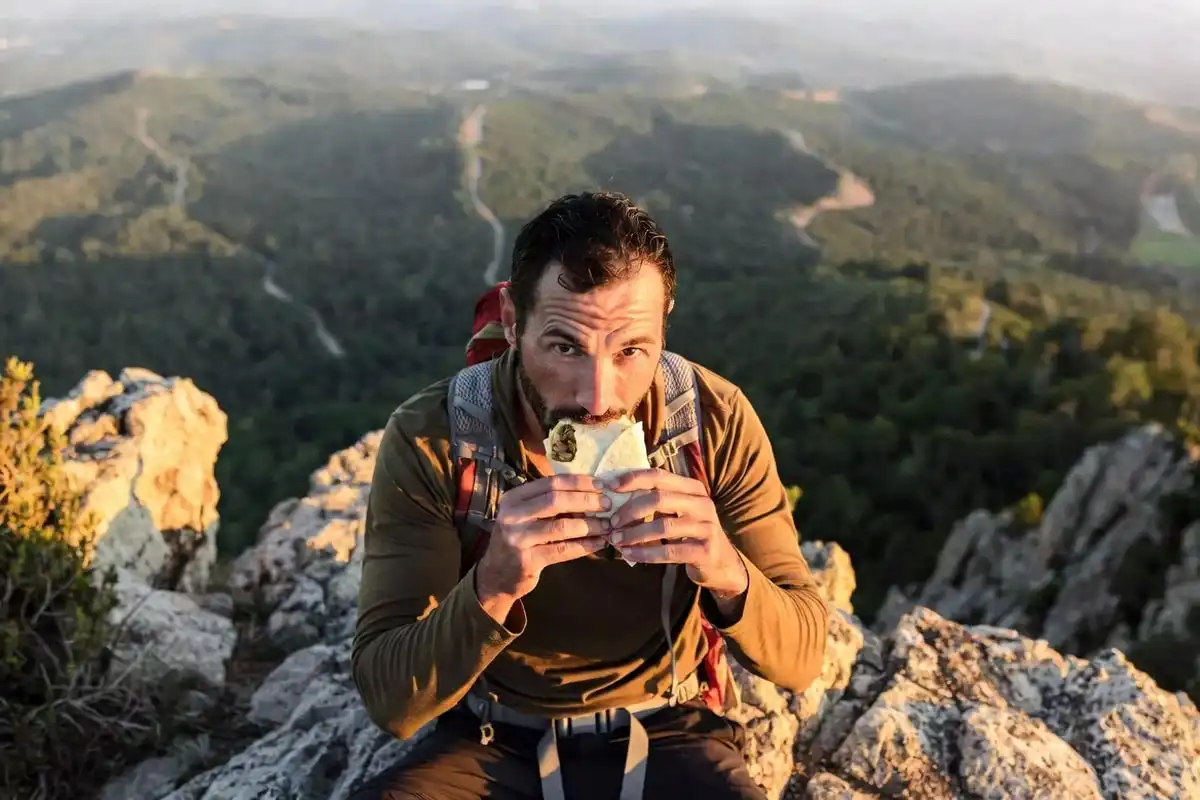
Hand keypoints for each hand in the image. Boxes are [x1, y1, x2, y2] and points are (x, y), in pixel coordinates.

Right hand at [475, 473, 610, 622]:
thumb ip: (549, 503)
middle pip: (556, 501)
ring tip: (607, 525)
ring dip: (589, 525)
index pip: (551, 483)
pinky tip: (599, 543)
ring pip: (561, 527)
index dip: (578, 482)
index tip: (600, 484)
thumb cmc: (519, 539)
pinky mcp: (528, 561)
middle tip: (607, 504)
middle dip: (586, 500)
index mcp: (514, 498)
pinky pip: (562, 550)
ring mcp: (518, 539)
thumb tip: (590, 492)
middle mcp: (512, 516)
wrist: (496, 575)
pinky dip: (584, 546)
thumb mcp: (526, 515)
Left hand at [605, 468, 748, 599]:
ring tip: (617, 541)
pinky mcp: (705, 551)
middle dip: (631, 510)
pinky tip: (630, 555)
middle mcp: (702, 504)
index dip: (634, 479)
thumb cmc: (691, 533)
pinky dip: (646, 553)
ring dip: (635, 534)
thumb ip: (656, 501)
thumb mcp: (679, 511)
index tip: (611, 487)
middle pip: (659, 499)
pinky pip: (669, 552)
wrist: (721, 563)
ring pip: (663, 526)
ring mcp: (706, 527)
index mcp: (693, 488)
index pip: (660, 476)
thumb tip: (617, 494)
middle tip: (613, 523)